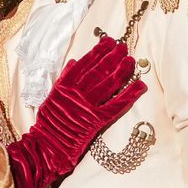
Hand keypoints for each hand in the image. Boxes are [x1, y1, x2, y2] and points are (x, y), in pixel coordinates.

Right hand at [6, 36, 146, 187]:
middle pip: (98, 71)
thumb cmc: (48, 123)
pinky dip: (130, 95)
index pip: (84, 64)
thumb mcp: (51, 96)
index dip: (97, 52)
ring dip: (122, 72)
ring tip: (131, 61)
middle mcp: (77, 94)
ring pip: (109, 85)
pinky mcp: (97, 121)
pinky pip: (117, 105)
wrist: (47, 146)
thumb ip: (63, 79)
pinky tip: (140, 85)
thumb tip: (75, 61)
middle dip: (112, 57)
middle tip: (123, 47)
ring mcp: (88, 107)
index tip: (107, 41)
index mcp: (64, 86)